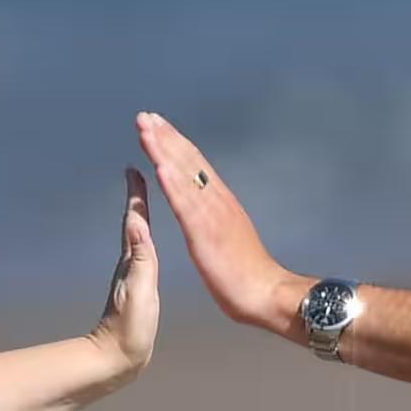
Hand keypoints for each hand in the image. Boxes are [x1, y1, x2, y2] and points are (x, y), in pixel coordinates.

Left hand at [83, 167, 158, 378]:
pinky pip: (145, 253)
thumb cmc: (129, 329)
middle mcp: (131, 263)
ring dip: (142, 214)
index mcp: (133, 260)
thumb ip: (140, 257)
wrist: (117, 359)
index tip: (134, 168)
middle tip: (139, 170)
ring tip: (146, 196)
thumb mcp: (139, 289)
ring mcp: (134, 276)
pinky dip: (147, 238)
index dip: (137, 194)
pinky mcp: (139, 289)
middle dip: (139, 195)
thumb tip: (137, 220)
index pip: (136, 219)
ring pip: (139, 235)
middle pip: (135, 220)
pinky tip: (149, 241)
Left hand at [134, 113, 302, 336]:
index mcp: (221, 202)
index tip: (158, 126)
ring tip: (145, 129)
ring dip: (163, 150)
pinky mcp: (205, 234)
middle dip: (165, 137)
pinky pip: (186, 204)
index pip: (195, 165)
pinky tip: (160, 166)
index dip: (175, 143)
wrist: (266, 293)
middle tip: (144, 116)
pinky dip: (173, 183)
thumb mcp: (230, 237)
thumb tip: (211, 208)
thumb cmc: (248, 275)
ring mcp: (212, 215)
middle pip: (188, 161)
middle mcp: (217, 201)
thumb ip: (219, 219)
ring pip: (184, 175)